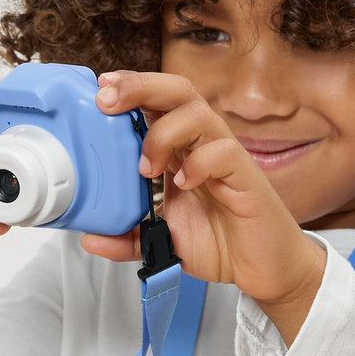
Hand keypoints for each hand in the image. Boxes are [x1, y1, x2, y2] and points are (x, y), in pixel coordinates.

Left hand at [84, 70, 324, 318]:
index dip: (130, 89)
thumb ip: (128, 237)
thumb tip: (90, 238)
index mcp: (181, 150)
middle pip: (177, 91)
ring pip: (199, 113)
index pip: (157, 102)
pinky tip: (184, 183)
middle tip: (107, 100)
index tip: (99, 90)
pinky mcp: (246, 177)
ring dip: (164, 133)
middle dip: (140, 86)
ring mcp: (225, 158)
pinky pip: (224, 152)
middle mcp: (202, 145)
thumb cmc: (221, 242)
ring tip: (147, 168)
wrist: (263, 269)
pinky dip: (199, 163)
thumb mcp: (162, 241)